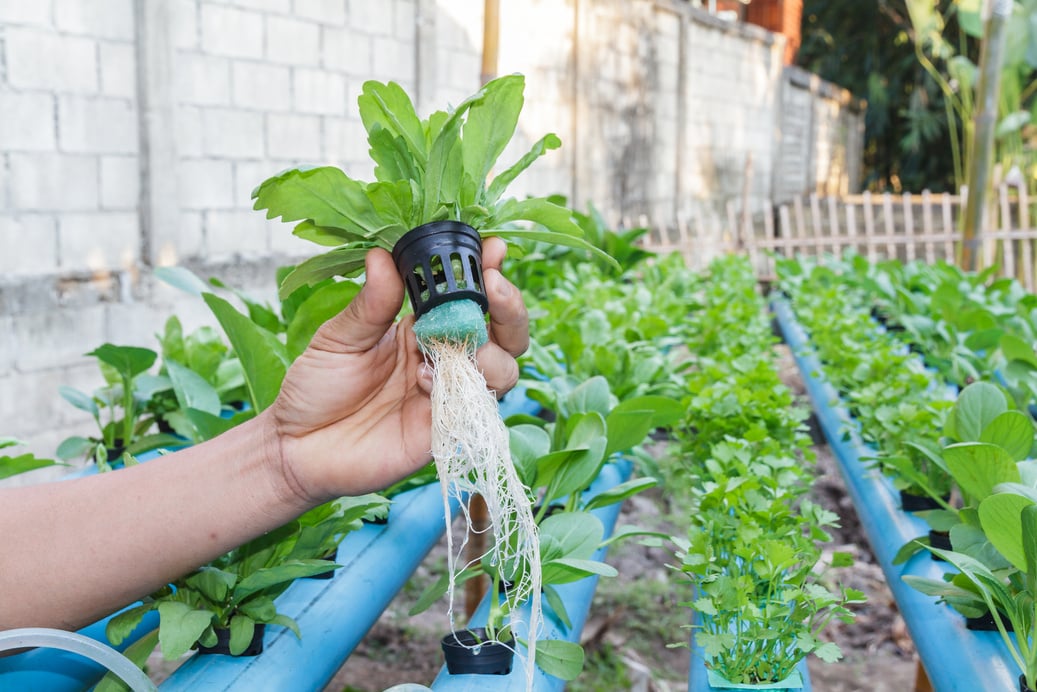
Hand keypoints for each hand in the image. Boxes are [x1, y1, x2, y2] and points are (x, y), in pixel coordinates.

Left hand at [266, 237, 528, 502]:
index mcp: (423, 327)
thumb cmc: (317, 388)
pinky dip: (459, 390)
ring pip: (503, 370)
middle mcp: (445, 359)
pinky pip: (474, 409)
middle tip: (493, 285)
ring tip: (449, 346)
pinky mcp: (444, 431)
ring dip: (489, 352)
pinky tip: (424, 381)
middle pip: (506, 334)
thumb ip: (370, 303)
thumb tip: (382, 255)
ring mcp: (449, 395)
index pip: (470, 297)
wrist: (297, 447)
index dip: (488, 272)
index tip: (493, 249)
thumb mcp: (339, 338)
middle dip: (510, 308)